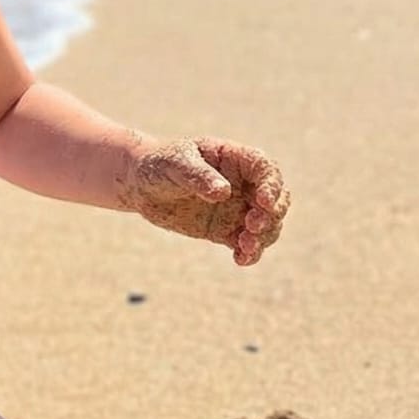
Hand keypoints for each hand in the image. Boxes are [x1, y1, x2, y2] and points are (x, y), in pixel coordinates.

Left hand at [121, 136, 289, 265]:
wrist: (141, 185)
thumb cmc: (160, 165)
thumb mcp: (176, 164)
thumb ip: (199, 176)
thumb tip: (224, 192)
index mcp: (236, 159)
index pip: (266, 169)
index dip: (272, 185)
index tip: (264, 201)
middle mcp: (243, 184)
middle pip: (276, 199)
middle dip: (272, 214)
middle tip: (253, 225)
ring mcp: (237, 208)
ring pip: (267, 225)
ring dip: (264, 237)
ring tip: (245, 246)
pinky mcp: (226, 230)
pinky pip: (246, 244)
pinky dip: (249, 253)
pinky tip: (240, 259)